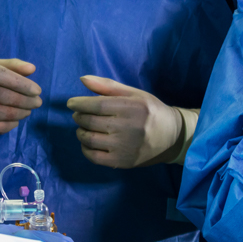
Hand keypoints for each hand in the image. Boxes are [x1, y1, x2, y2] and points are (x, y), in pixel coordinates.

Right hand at [0, 54, 41, 133]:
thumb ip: (9, 65)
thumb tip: (32, 69)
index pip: (2, 76)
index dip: (22, 84)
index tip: (37, 90)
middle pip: (3, 96)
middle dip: (25, 101)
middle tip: (37, 103)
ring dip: (18, 114)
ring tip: (28, 111)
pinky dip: (6, 126)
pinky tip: (15, 122)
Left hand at [67, 76, 186, 167]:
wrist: (171, 137)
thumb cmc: (149, 111)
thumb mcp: (133, 93)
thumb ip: (107, 86)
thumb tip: (82, 79)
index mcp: (132, 107)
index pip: (97, 105)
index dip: (79, 103)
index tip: (71, 103)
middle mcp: (128, 128)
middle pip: (91, 122)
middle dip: (79, 116)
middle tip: (79, 114)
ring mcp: (125, 147)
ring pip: (90, 139)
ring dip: (80, 132)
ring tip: (83, 127)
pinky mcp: (122, 162)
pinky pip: (94, 157)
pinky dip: (85, 149)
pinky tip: (88, 142)